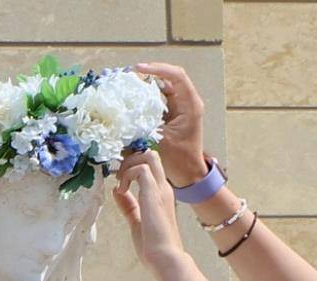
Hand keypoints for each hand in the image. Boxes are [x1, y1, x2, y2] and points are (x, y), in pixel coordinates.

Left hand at [113, 152, 189, 280]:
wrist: (165, 258)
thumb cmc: (154, 246)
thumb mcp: (137, 221)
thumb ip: (128, 205)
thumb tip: (117, 192)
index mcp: (161, 194)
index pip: (150, 167)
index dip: (133, 165)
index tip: (119, 178)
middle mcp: (163, 188)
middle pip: (150, 155)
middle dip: (130, 159)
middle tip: (118, 175)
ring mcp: (160, 189)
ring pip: (147, 156)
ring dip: (128, 165)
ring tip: (119, 182)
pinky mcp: (154, 193)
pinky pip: (140, 169)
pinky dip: (127, 175)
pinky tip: (121, 190)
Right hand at [135, 62, 208, 187]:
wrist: (189, 174)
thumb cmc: (180, 160)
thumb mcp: (161, 141)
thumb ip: (146, 124)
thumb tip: (126, 113)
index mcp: (190, 105)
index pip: (176, 76)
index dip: (157, 69)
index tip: (138, 69)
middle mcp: (187, 101)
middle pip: (169, 77)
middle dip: (150, 73)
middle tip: (130, 75)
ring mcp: (181, 107)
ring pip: (163, 87)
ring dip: (147, 84)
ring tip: (129, 84)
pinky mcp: (173, 113)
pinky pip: (160, 99)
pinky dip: (147, 97)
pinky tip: (134, 98)